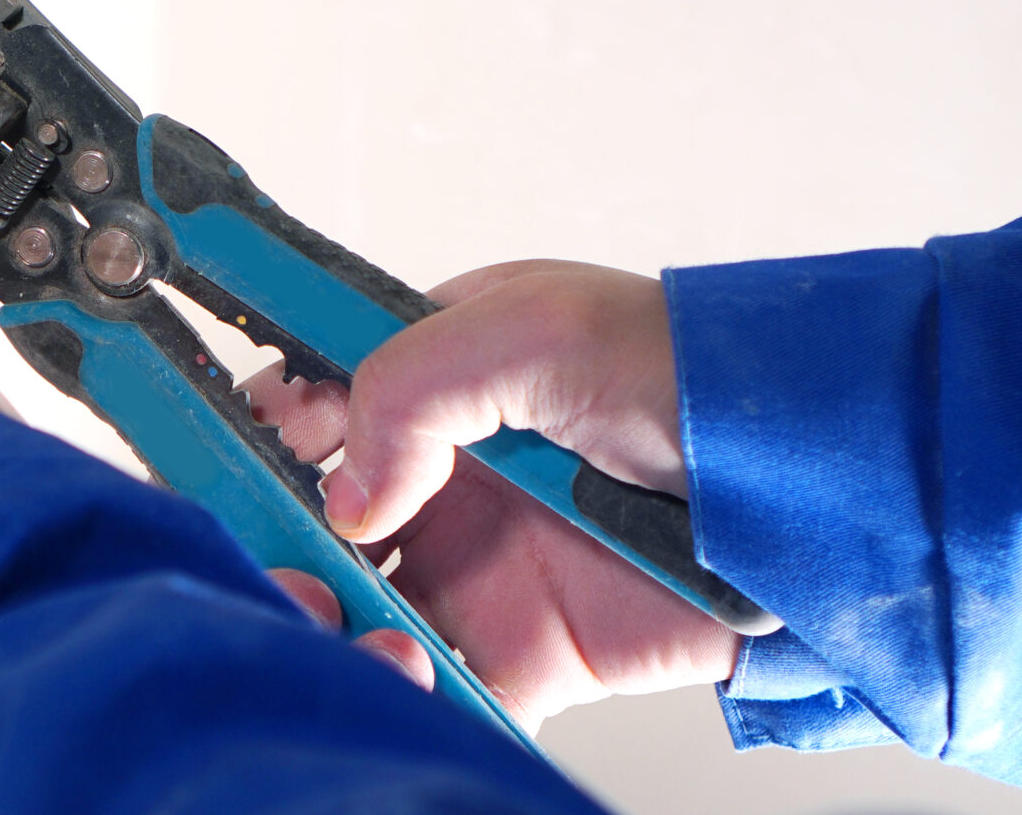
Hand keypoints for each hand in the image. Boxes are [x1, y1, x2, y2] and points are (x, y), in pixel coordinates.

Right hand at [245, 261, 740, 724]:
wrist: (805, 476)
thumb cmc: (683, 369)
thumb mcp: (534, 329)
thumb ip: (413, 387)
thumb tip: (347, 491)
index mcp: (422, 377)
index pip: (294, 404)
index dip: (245, 435)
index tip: (216, 461)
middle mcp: (431, 476)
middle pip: (300, 520)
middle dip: (268, 543)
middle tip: (290, 556)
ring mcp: (468, 565)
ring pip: (345, 608)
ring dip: (322, 622)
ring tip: (346, 620)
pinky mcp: (517, 651)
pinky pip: (428, 687)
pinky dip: (398, 692)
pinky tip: (404, 671)